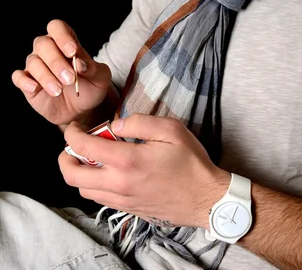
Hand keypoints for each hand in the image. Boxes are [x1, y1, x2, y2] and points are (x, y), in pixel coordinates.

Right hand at [11, 19, 110, 125]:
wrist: (82, 109)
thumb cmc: (91, 87)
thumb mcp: (100, 77)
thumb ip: (93, 68)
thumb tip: (79, 63)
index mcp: (65, 41)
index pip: (57, 27)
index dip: (63, 37)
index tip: (72, 52)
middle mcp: (48, 49)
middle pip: (43, 43)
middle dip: (56, 61)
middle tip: (70, 79)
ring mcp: (36, 65)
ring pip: (33, 61)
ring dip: (46, 76)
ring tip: (59, 91)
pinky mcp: (27, 82)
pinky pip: (18, 77)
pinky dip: (25, 81)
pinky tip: (36, 88)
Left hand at [59, 114, 229, 228]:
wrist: (205, 198)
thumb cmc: (190, 162)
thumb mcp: (171, 129)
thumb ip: (139, 123)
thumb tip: (114, 126)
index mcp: (127, 161)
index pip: (83, 148)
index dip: (72, 134)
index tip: (74, 126)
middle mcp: (119, 184)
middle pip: (73, 176)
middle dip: (65, 158)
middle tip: (73, 144)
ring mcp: (122, 200)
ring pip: (83, 190)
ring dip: (78, 172)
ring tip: (89, 157)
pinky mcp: (128, 209)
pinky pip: (99, 198)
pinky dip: (92, 184)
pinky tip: (106, 171)